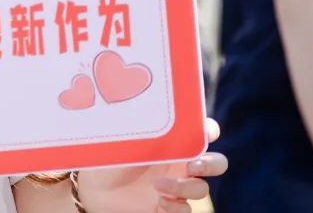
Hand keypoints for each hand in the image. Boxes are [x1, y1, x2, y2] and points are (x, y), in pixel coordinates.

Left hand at [78, 119, 227, 212]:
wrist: (95, 189)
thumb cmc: (108, 157)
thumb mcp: (124, 140)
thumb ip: (144, 129)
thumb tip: (152, 108)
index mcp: (173, 142)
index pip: (203, 131)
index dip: (210, 130)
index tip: (206, 133)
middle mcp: (180, 163)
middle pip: (217, 163)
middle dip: (210, 165)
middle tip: (192, 166)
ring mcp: (177, 186)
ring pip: (201, 189)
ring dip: (185, 188)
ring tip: (158, 186)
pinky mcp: (170, 207)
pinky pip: (187, 210)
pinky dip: (176, 208)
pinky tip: (159, 202)